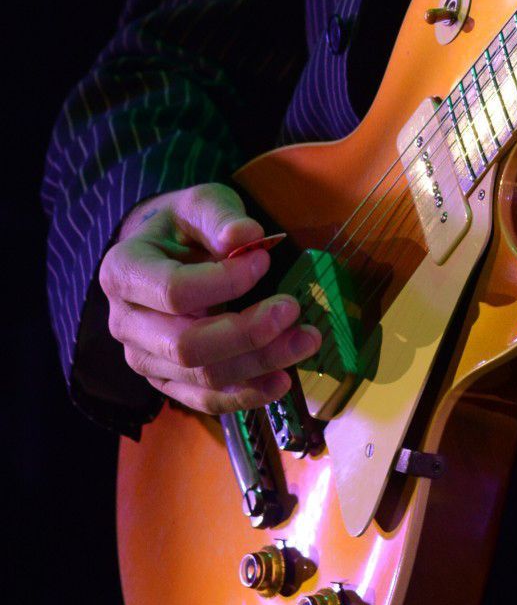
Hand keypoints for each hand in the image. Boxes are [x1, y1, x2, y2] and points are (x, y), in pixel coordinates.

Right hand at [98, 182, 321, 414]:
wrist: (162, 254)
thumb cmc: (182, 226)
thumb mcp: (199, 204)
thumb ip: (220, 217)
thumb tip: (247, 236)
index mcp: (123, 272)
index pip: (174, 291)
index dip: (224, 282)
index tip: (264, 261)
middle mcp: (125, 323)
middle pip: (185, 344)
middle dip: (246, 333)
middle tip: (292, 309)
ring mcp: (143, 358)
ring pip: (200, 376)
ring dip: (257, 363)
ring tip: (304, 341)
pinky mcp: (166, 381)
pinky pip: (203, 400)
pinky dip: (245, 394)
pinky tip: (282, 381)